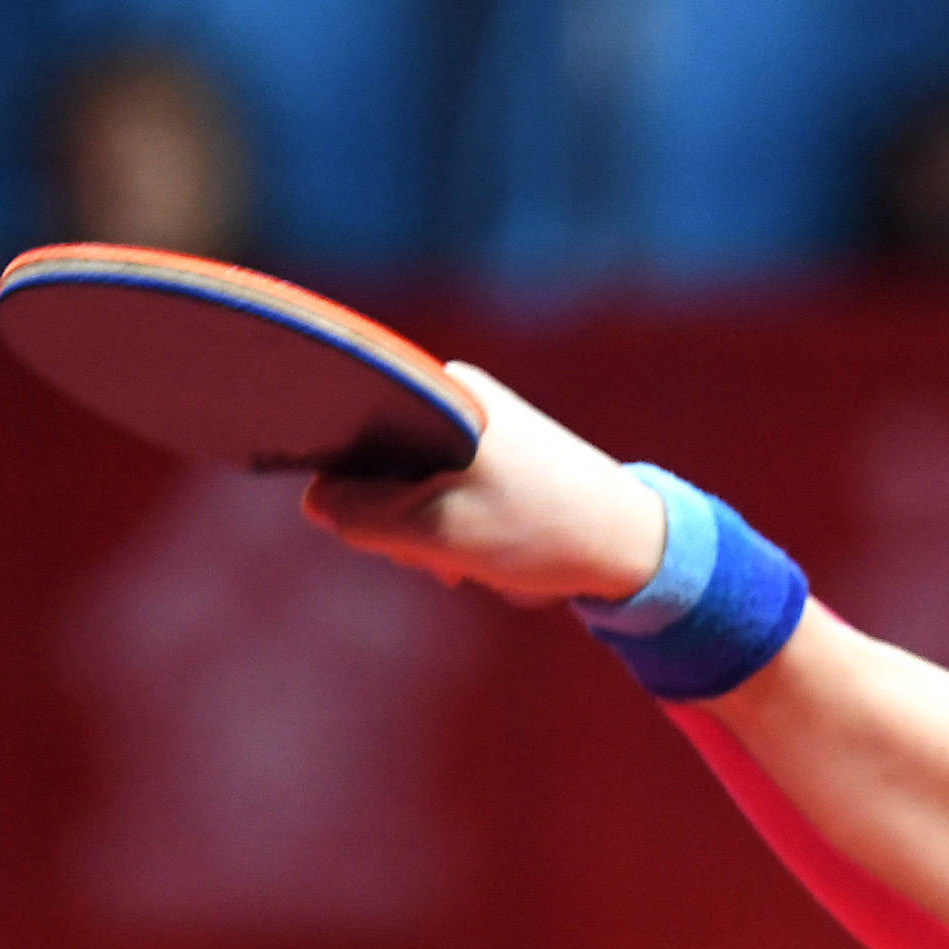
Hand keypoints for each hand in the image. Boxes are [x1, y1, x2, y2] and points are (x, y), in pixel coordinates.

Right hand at [298, 362, 667, 604]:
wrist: (633, 547)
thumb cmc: (542, 529)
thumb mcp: (438, 532)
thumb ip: (365, 517)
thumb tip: (315, 501)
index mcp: (443, 391)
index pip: (351, 426)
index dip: (349, 483)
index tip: (378, 526)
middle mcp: (457, 398)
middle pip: (379, 465)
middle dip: (400, 526)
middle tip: (442, 556)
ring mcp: (475, 430)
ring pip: (410, 493)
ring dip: (430, 541)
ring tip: (475, 558)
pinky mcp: (490, 465)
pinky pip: (441, 505)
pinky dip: (454, 539)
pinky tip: (486, 558)